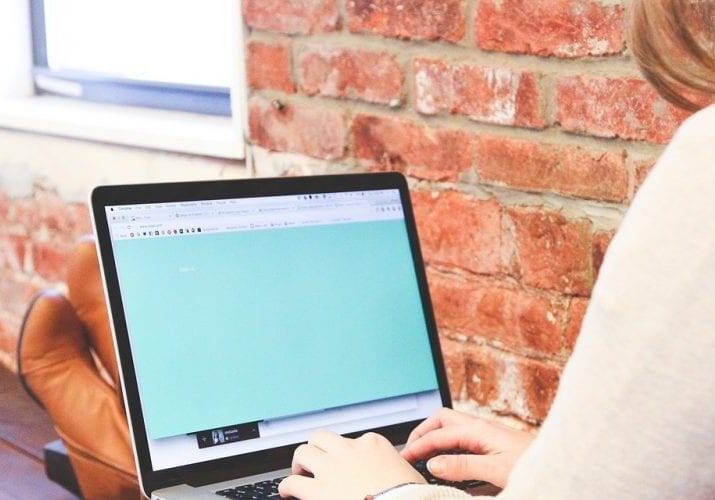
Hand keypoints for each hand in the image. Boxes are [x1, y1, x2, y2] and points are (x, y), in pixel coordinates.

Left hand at [279, 429, 425, 498]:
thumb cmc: (411, 497)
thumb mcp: (407, 474)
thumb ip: (393, 469)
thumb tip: (394, 476)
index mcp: (373, 445)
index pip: (353, 441)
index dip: (347, 454)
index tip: (345, 464)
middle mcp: (349, 451)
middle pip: (322, 438)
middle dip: (316, 448)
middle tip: (315, 462)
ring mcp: (332, 468)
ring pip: (304, 452)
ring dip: (300, 463)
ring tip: (299, 473)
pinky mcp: (318, 491)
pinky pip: (292, 482)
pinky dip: (287, 487)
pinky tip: (288, 493)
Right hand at [401, 408, 534, 487]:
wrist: (560, 464)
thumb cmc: (533, 464)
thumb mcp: (495, 469)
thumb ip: (463, 465)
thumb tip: (433, 463)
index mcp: (478, 429)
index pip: (439, 434)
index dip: (418, 445)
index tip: (405, 458)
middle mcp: (481, 428)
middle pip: (443, 420)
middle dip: (424, 431)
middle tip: (411, 450)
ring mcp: (488, 434)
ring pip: (453, 428)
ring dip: (436, 437)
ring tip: (425, 454)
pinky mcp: (494, 444)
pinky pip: (464, 439)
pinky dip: (449, 446)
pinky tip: (449, 461)